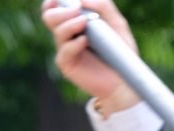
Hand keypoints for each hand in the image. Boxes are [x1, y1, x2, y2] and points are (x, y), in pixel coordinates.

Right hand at [40, 0, 140, 114]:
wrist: (124, 80)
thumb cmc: (121, 52)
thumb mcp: (117, 24)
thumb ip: (103, 7)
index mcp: (76, 22)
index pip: (57, 7)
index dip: (54, 1)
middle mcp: (68, 35)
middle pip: (50, 17)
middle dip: (61, 10)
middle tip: (77, 9)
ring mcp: (66, 50)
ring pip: (57, 31)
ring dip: (70, 23)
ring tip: (85, 22)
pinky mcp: (67, 65)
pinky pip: (63, 51)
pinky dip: (73, 43)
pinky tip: (84, 41)